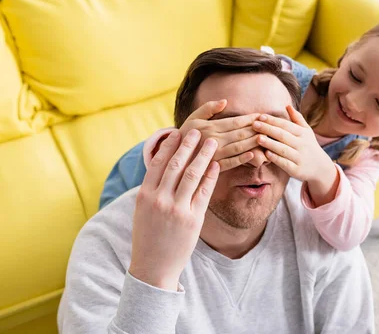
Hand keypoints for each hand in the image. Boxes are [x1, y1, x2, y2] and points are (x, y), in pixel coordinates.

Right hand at [129, 129, 218, 290]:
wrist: (153, 267)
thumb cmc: (148, 236)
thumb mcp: (143, 210)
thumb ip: (152, 188)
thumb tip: (163, 165)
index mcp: (144, 195)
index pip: (158, 163)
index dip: (169, 146)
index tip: (178, 132)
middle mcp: (160, 200)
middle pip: (176, 165)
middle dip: (188, 145)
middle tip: (198, 131)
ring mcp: (177, 209)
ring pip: (192, 175)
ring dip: (204, 155)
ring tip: (212, 142)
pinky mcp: (193, 219)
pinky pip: (204, 192)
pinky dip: (211, 176)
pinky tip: (217, 164)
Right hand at [178, 100, 260, 170]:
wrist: (170, 158)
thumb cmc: (184, 135)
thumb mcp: (193, 118)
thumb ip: (208, 108)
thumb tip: (225, 101)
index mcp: (210, 127)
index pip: (235, 121)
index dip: (250, 118)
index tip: (263, 115)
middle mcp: (213, 140)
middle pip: (240, 133)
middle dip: (256, 128)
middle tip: (270, 125)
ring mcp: (213, 155)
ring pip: (238, 147)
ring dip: (253, 142)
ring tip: (266, 137)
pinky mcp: (213, 167)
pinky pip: (230, 163)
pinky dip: (242, 159)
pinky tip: (253, 155)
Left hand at [253, 105, 338, 205]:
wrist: (321, 168)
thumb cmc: (309, 146)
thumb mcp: (307, 131)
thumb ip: (297, 118)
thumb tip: (287, 105)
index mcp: (303, 133)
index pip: (286, 125)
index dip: (273, 120)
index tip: (260, 116)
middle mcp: (302, 144)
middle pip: (283, 135)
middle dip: (268, 129)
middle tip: (254, 124)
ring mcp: (300, 158)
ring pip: (283, 149)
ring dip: (270, 143)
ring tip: (258, 138)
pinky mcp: (297, 170)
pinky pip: (285, 163)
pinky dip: (276, 158)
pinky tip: (266, 154)